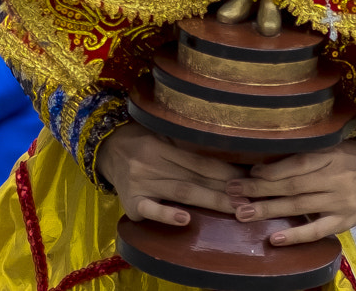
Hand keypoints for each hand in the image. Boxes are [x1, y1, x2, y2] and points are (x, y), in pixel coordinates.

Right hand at [97, 125, 240, 226]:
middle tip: (250, 199)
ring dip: (210, 201)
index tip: (250, 178)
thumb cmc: (140, 143)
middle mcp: (152, 162)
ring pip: (181, 192)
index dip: (225, 170)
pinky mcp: (131, 203)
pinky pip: (150, 209)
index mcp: (162, 144)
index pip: (199, 160)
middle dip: (225, 189)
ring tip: (234, 209)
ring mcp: (141, 183)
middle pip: (194, 177)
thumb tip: (228, 154)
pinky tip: (185, 220)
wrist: (104, 150)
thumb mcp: (161, 136)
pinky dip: (167, 215)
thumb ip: (186, 145)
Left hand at [224, 142, 355, 246]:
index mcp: (330, 156)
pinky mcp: (343, 222)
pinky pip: (317, 230)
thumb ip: (306, 154)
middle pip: (292, 186)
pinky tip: (274, 239)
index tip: (247, 171)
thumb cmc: (353, 157)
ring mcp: (338, 203)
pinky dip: (295, 235)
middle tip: (231, 192)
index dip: (272, 169)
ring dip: (268, 210)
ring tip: (242, 213)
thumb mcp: (333, 146)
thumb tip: (265, 162)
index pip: (297, 163)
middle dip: (259, 189)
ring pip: (299, 207)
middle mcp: (334, 180)